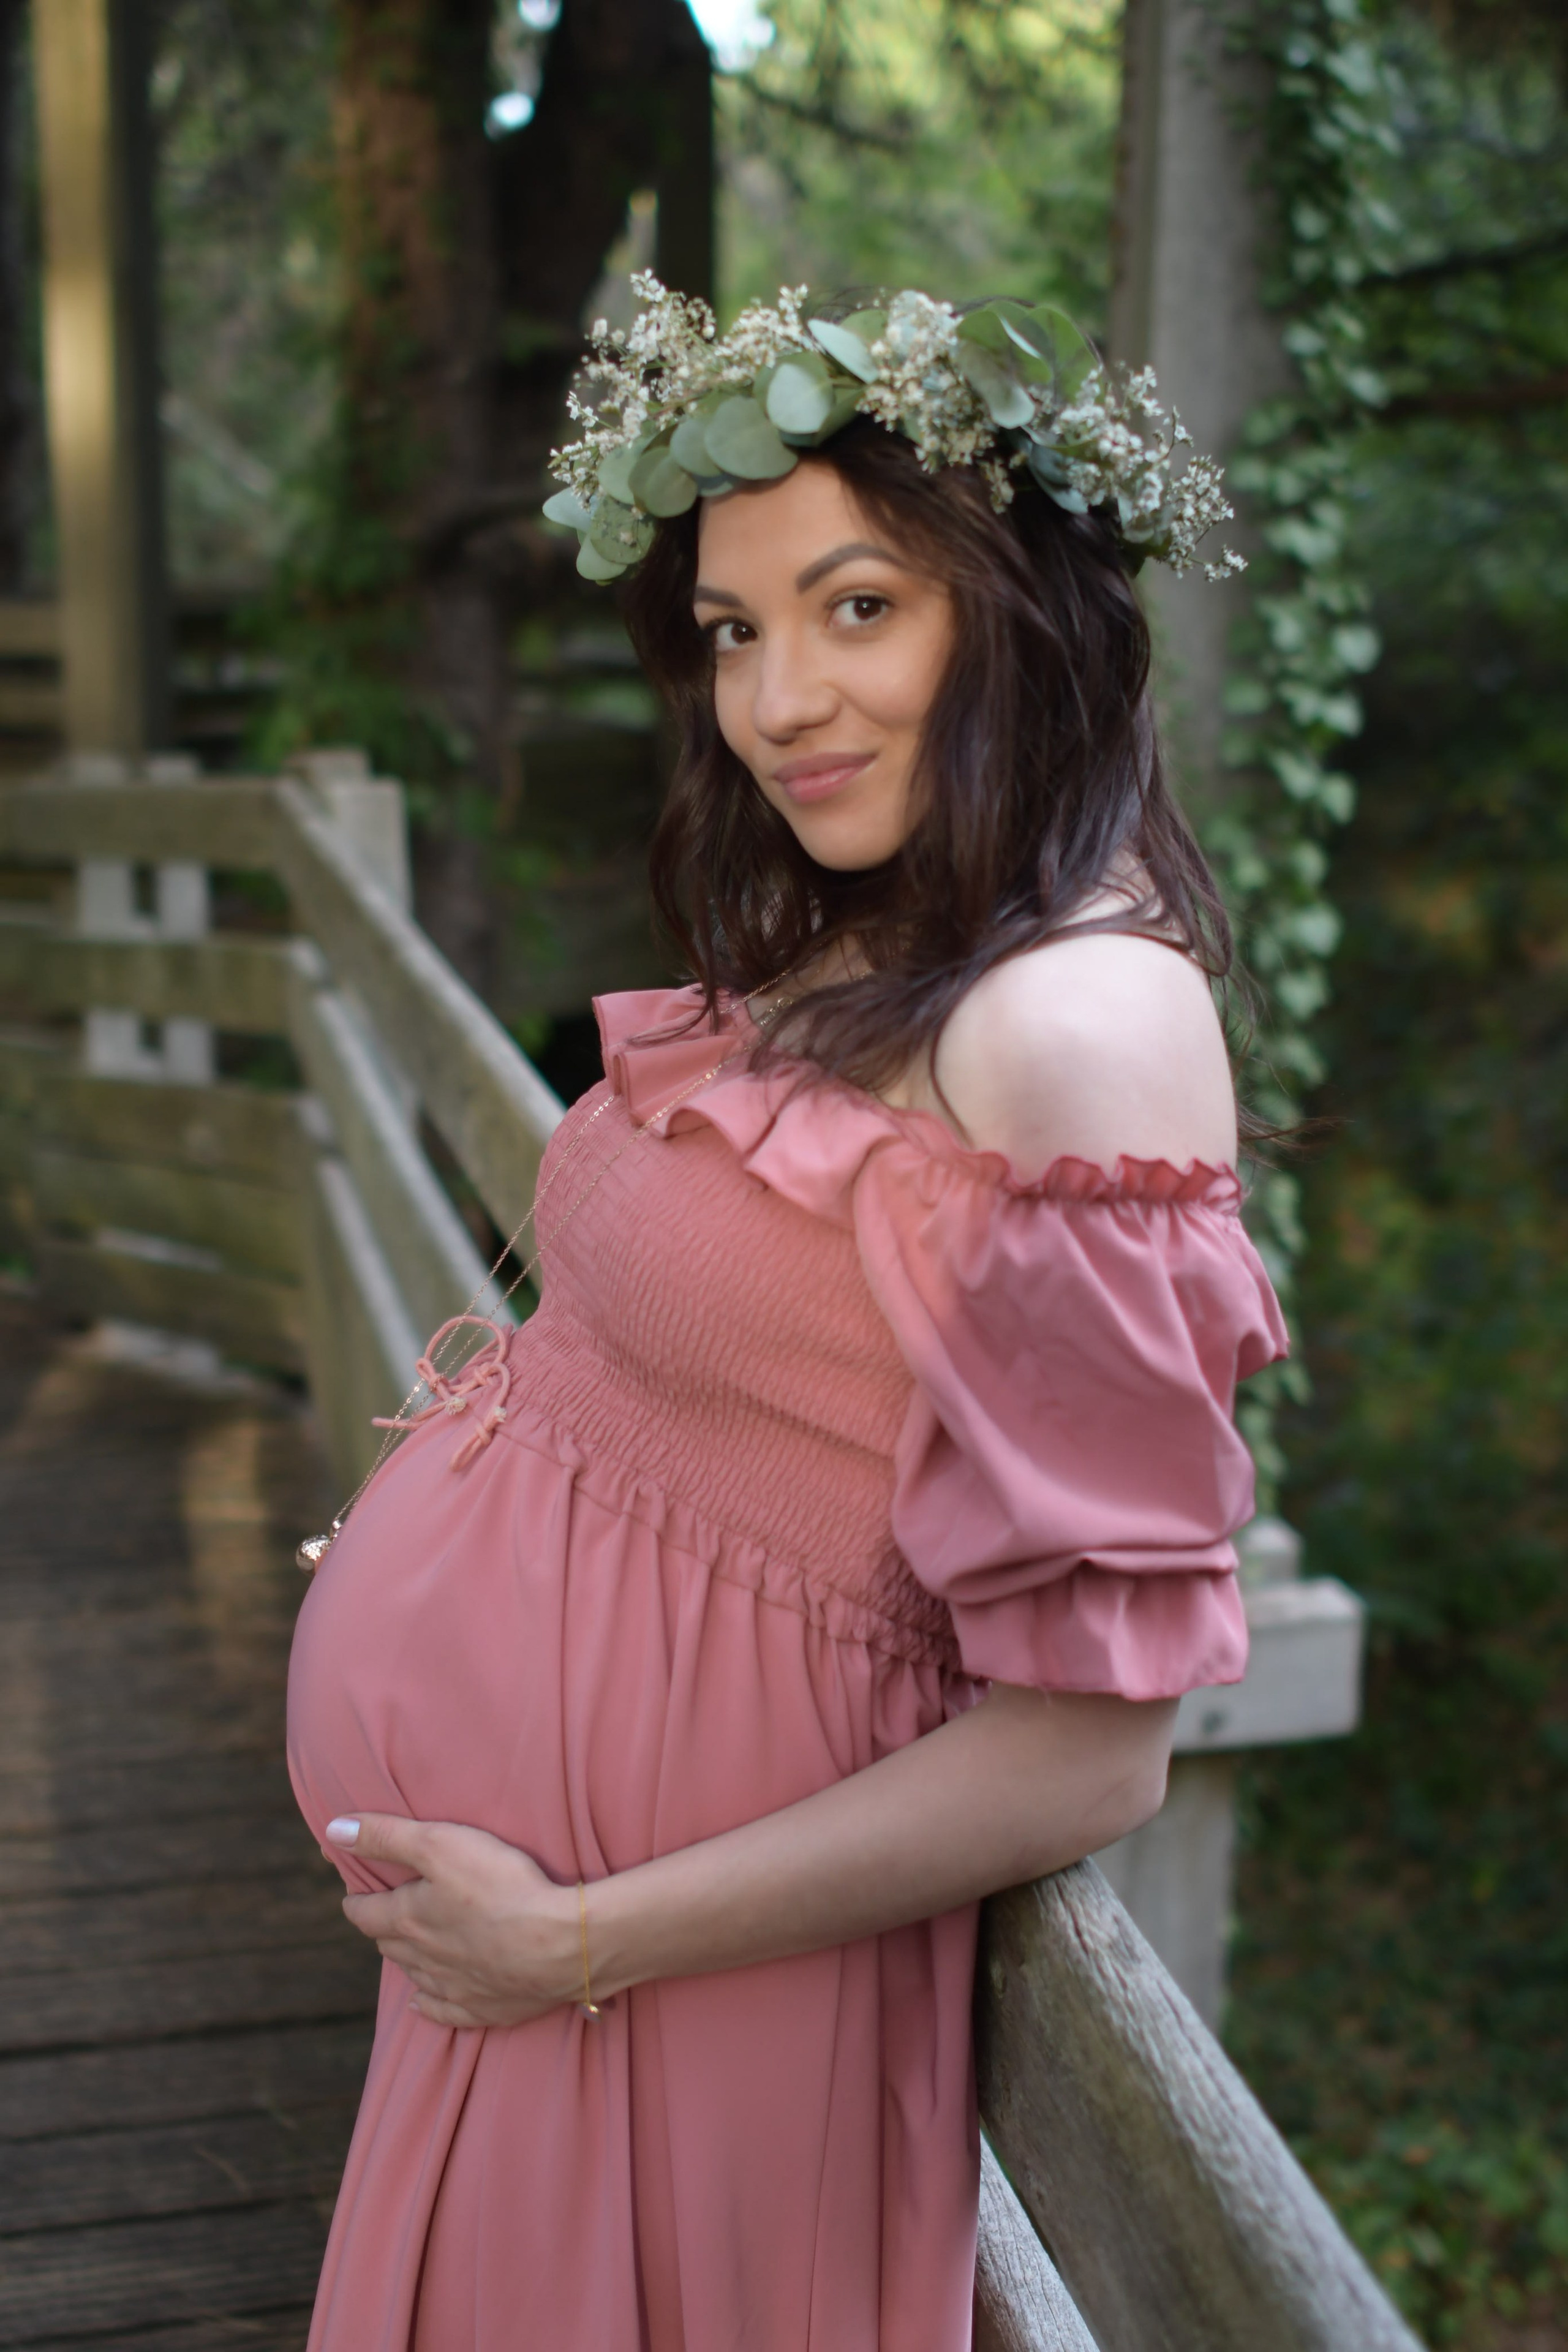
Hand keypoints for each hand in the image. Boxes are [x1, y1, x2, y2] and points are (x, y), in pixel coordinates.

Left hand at [326, 1814, 581, 2028]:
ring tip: (407, 1946)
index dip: (357, 1901)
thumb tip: (334, 1830)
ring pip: (415, 1974)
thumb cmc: (501, 1886)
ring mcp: (453, 1987)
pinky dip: (428, 2005)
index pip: (366, 1914)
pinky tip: (421, 2002)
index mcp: (409, 1920)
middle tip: (386, 1913)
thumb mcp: (440, 1844)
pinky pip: (443, 2011)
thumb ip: (386, 1836)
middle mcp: (423, 1958)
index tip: (354, 1895)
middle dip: (383, 1928)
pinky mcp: (484, 2007)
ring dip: (406, 1959)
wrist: (559, 1944)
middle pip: (389, 1945)